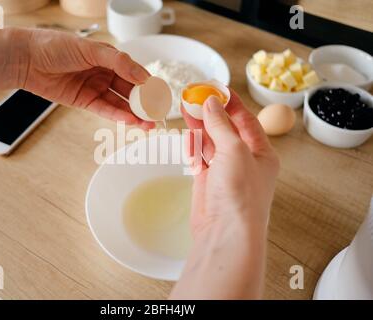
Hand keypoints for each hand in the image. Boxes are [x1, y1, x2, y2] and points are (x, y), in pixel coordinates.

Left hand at [20, 29, 153, 129]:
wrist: (27, 59)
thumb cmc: (56, 46)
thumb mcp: (91, 50)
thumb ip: (119, 62)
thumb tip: (143, 76)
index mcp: (109, 58)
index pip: (134, 73)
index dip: (147, 86)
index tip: (159, 97)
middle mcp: (104, 73)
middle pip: (129, 91)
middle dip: (143, 104)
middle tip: (156, 116)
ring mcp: (95, 88)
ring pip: (119, 103)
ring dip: (134, 114)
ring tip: (148, 124)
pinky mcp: (84, 101)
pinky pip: (104, 110)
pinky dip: (117, 116)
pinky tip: (130, 121)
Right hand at [182, 91, 279, 236]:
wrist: (225, 232)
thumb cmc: (240, 193)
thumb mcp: (234, 151)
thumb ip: (220, 125)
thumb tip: (210, 103)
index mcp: (262, 153)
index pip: (246, 120)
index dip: (232, 103)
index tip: (216, 88)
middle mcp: (244, 161)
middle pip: (226, 129)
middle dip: (211, 113)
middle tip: (195, 95)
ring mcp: (225, 171)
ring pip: (211, 142)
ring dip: (199, 126)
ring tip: (185, 107)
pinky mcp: (207, 181)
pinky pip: (200, 157)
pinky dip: (193, 145)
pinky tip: (187, 133)